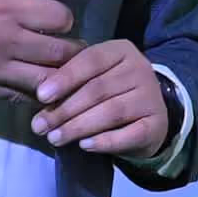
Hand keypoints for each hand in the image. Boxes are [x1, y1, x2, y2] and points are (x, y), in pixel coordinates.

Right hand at [0, 0, 74, 101]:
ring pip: (43, 82)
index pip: (60, 18)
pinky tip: (36, 87)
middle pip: (60, 53)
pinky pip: (16, 97)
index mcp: (6, 8)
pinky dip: (31, 93)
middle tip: (71, 48)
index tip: (59, 18)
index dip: (65, 17)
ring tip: (58, 71)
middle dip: (72, 50)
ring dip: (57, 77)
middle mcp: (5, 42)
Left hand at [30, 36, 172, 158]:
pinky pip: (129, 134)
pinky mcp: (156, 124)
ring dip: (79, 127)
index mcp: (121, 51)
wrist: (148, 114)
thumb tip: (41, 97)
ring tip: (55, 138)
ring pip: (112, 112)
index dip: (64, 78)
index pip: (90, 60)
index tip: (40, 96)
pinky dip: (105, 141)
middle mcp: (140, 69)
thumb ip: (71, 82)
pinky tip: (85, 146)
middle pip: (98, 89)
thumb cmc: (111, 92)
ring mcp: (151, 97)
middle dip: (65, 109)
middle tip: (40, 126)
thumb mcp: (93, 77)